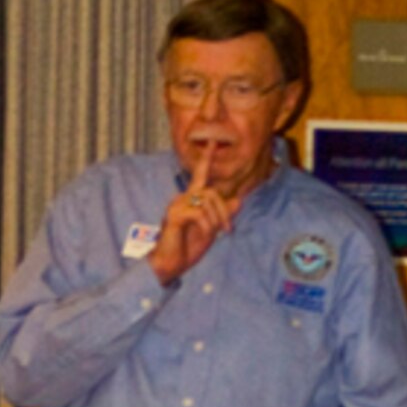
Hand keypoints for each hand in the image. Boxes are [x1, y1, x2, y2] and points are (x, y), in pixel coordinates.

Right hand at [148, 148, 238, 286]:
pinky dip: (207, 224)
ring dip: (217, 218)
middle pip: (212, 192)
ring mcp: (176, 206)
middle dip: (224, 210)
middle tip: (227, 229)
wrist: (169, 266)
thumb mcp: (210, 230)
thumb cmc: (186, 249)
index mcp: (190, 200)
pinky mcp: (174, 216)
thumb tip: (238, 201)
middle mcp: (182, 199)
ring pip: (207, 199)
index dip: (206, 158)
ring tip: (217, 233)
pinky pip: (199, 212)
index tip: (213, 140)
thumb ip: (222, 215)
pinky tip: (207, 235)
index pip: (200, 176)